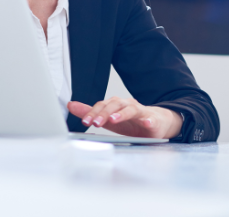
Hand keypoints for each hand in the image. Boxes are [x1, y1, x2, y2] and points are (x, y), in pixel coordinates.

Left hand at [68, 96, 182, 139]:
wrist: (157, 123)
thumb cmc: (132, 122)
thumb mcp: (109, 119)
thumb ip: (91, 113)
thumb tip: (71, 105)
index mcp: (117, 105)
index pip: (103, 105)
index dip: (93, 112)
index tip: (84, 121)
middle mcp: (128, 105)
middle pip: (115, 104)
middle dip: (104, 113)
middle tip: (95, 122)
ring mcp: (142, 112)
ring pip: (132, 109)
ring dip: (122, 114)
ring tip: (114, 120)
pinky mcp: (153, 120)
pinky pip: (151, 119)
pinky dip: (149, 121)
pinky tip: (147, 123)